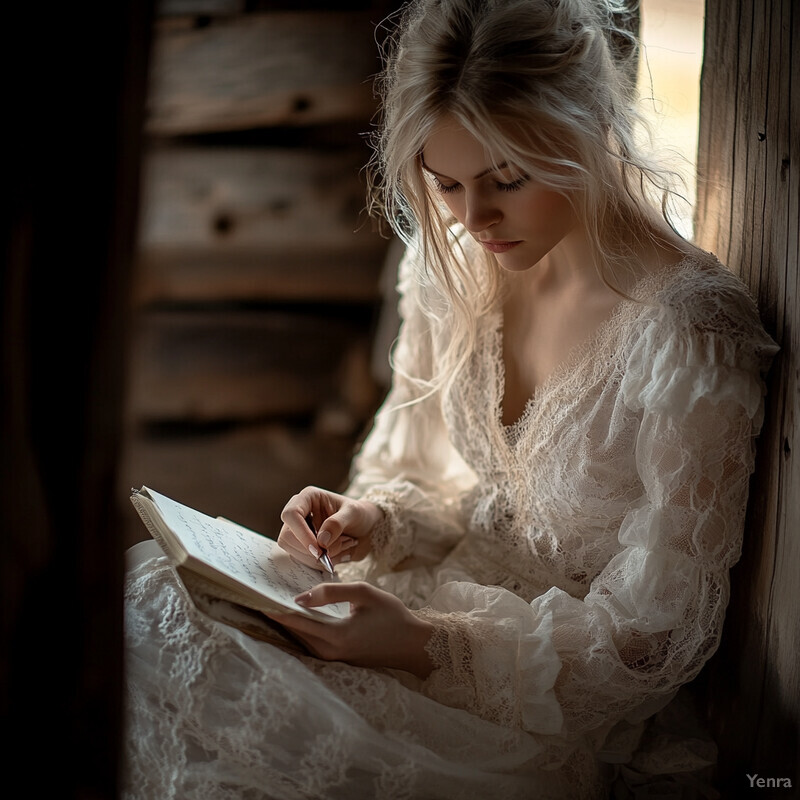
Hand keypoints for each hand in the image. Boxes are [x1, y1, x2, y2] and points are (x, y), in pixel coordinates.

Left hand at [268, 581, 434, 678]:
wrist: (413, 644)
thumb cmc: (392, 615)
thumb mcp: (364, 594)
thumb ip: (332, 592)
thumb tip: (300, 597)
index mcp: (335, 637)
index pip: (295, 621)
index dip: (273, 608)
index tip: (254, 595)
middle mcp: (329, 653)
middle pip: (293, 632)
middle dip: (275, 613)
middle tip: (258, 593)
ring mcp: (333, 659)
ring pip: (300, 638)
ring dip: (287, 621)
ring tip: (272, 600)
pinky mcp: (336, 659)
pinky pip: (310, 642)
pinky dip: (300, 628)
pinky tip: (296, 612)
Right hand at [278, 487, 383, 570]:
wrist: (367, 528)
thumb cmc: (360, 514)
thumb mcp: (353, 514)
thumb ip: (337, 523)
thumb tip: (320, 541)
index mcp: (308, 498)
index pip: (291, 514)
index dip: (301, 533)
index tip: (319, 549)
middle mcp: (299, 514)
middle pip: (287, 537)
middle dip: (311, 550)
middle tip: (335, 551)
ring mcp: (298, 532)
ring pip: (293, 552)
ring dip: (318, 558)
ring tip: (342, 548)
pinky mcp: (302, 547)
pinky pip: (303, 561)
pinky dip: (321, 564)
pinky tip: (337, 555)